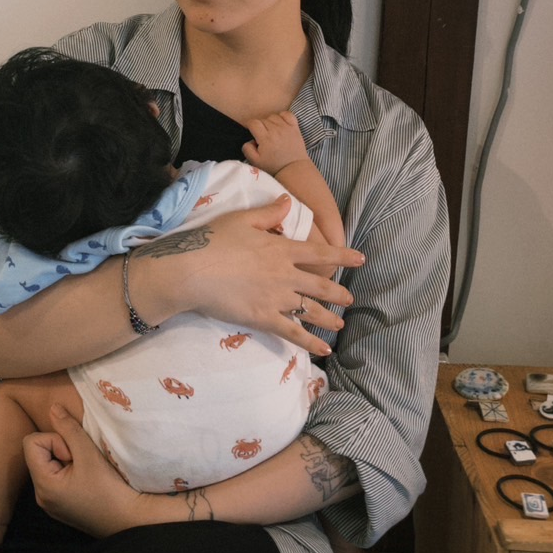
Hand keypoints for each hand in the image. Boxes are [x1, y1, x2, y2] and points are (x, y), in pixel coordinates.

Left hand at [23, 404, 144, 536]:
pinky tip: (87, 479)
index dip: (54, 440)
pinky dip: (70, 471)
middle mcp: (41, 496)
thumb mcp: (88, 453)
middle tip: (83, 462)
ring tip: (87, 470)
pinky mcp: (60, 506)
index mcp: (43, 484)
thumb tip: (52, 408)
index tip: (74, 454)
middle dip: (61, 449)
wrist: (128, 520)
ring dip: (67, 460)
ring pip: (49, 464)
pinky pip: (56, 477)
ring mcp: (50, 503)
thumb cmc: (109, 488)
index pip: (31, 443)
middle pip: (39, 453)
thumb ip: (68, 428)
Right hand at [149, 195, 362, 355]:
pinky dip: (310, 343)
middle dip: (338, 292)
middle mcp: (285, 275)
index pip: (320, 253)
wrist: (192, 270)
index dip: (342, 255)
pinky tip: (324, 350)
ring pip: (311, 311)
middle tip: (350, 298)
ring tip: (340, 324)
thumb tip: (289, 202)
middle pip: (320, 285)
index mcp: (281, 250)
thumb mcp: (241, 219)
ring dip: (329, 318)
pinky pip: (293, 333)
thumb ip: (269, 214)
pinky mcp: (264, 319)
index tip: (361, 258)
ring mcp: (276, 299)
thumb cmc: (213, 240)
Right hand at [242, 112, 308, 175]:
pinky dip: (282, 116)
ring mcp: (286, 128)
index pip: (253, 123)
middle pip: (263, 119)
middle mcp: (276, 130)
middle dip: (259, 126)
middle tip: (261, 136)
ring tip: (271, 131)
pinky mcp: (295, 128)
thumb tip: (249, 140)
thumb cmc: (274, 166)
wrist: (294, 169)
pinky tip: (280, 124)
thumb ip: (247, 149)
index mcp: (265, 138)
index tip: (251, 131)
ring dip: (270, 122)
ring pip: (273, 116)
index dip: (250, 125)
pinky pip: (287, 114)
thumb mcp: (255, 161)